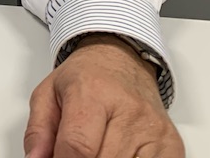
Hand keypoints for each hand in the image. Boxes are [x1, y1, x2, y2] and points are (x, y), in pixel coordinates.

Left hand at [23, 34, 183, 157]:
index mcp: (92, 93)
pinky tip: (117, 154)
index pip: (77, 147)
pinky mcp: (172, 145)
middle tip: (74, 153)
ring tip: (96, 149)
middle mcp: (129, 111)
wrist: (123, 60)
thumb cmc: (86, 78)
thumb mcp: (48, 94)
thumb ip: (38, 131)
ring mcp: (154, 130)